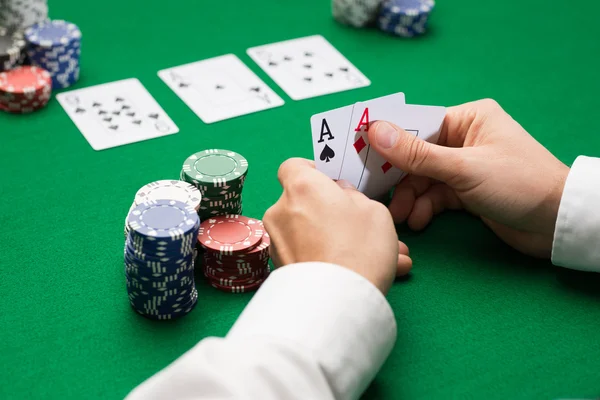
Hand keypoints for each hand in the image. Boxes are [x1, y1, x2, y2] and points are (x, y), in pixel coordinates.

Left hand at [263, 158, 410, 294]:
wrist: (336, 302)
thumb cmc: (358, 248)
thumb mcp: (374, 210)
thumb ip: (354, 196)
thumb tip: (342, 196)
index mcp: (302, 187)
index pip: (293, 166)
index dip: (313, 171)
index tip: (333, 184)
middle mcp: (281, 211)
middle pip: (304, 202)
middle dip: (333, 213)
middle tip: (364, 228)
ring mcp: (277, 242)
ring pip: (312, 233)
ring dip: (339, 240)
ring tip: (378, 257)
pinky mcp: (279, 268)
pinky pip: (308, 255)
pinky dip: (329, 259)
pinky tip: (361, 272)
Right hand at [367, 99, 569, 257]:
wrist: (556, 224)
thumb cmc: (517, 182)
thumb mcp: (463, 168)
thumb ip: (417, 154)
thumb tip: (375, 131)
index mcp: (468, 119)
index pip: (418, 124)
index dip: (389, 140)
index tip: (361, 153)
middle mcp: (464, 139)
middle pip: (416, 155)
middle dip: (399, 178)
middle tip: (376, 194)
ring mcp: (464, 166)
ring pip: (423, 179)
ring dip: (410, 198)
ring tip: (402, 217)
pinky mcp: (466, 192)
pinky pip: (435, 196)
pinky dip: (425, 208)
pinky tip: (420, 221)